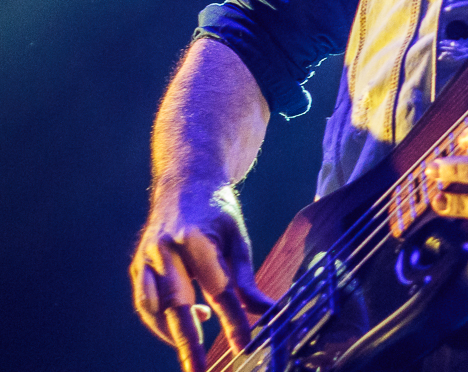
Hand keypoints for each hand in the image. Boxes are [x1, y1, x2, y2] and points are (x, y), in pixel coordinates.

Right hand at [130, 182, 273, 371]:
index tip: (245, 345)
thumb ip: (246, 278)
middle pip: (177, 305)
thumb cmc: (216, 209)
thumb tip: (266, 311)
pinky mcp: (136, 265)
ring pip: (154, 309)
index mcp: (194, 238)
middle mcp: (164, 249)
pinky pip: (146, 303)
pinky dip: (161, 321)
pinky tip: (187, 321)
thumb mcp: (238, 237)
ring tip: (196, 354)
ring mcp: (145, 258)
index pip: (218, 289)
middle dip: (189, 343)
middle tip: (199, 370)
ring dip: (172, 334)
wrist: (184, 180)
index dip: (233, 320)